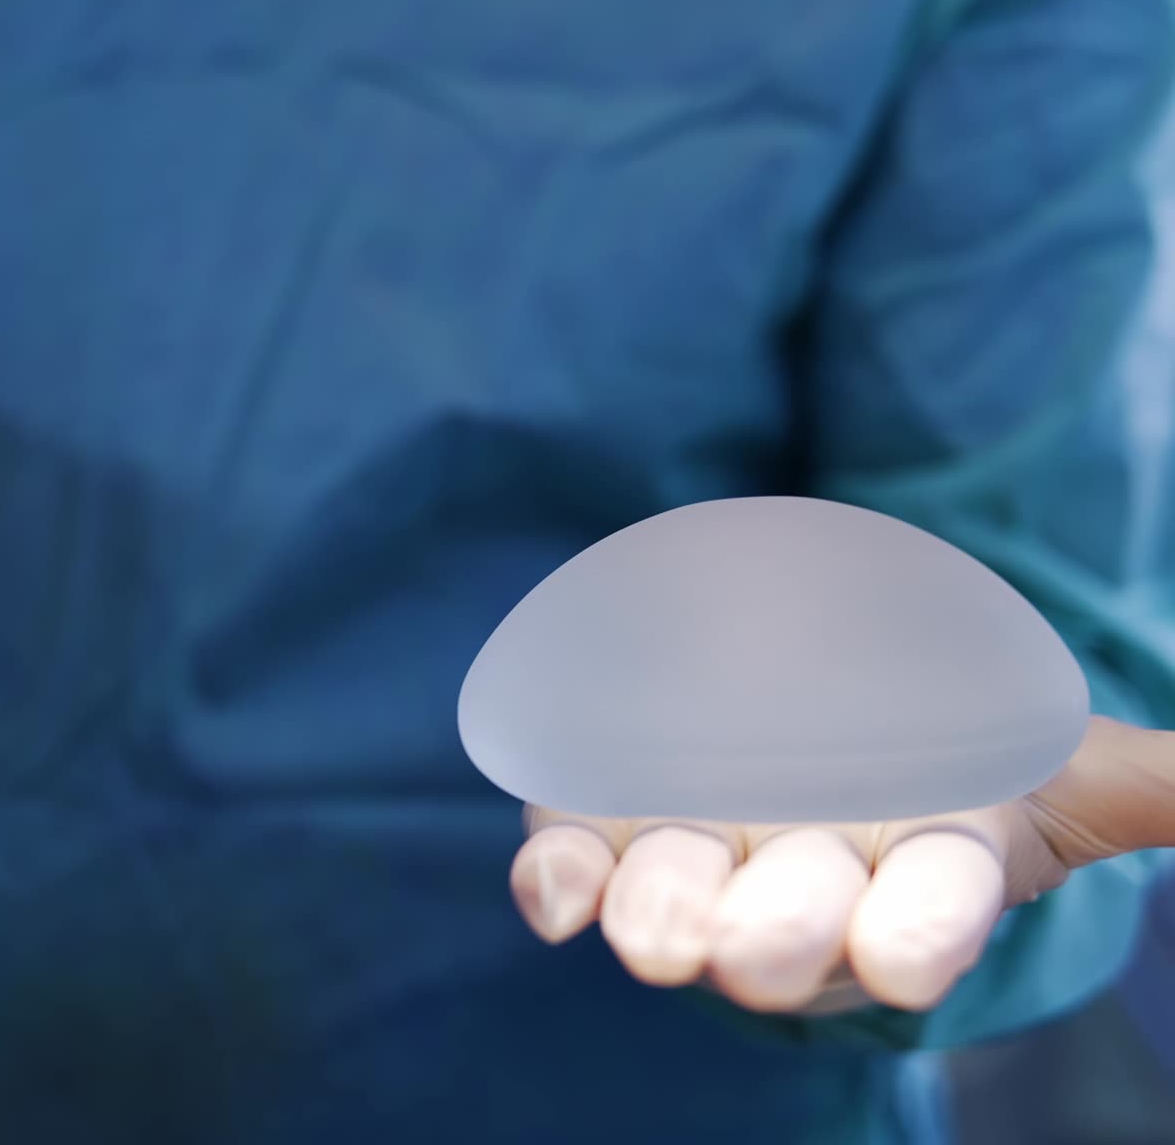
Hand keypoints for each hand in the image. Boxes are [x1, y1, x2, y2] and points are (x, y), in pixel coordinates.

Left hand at [511, 715, 1174, 1013]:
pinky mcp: (602, 832)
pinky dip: (559, 885)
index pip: (927, 916)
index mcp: (904, 871)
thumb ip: (1151, 778)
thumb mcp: (1039, 757)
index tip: (904, 952)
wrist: (796, 716)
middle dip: (777, 936)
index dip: (917, 934)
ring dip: (662, 916)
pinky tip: (553, 892)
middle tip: (757, 948)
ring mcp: (692, 863)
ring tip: (657, 932)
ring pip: (673, 905)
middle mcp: (794, 885)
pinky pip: (573, 874)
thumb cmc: (929, 754)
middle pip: (789, 924)